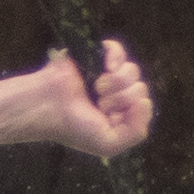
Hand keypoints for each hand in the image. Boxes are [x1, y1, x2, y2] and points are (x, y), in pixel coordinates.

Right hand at [45, 41, 152, 159]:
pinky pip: (117, 49)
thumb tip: (146, 102)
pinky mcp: (94, 54)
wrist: (47, 108)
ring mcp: (106, 72)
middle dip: (121, 100)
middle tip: (99, 105)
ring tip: (96, 89)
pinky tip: (106, 68)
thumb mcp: (109, 144)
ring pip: (132, 71)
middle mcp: (116, 91)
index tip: (109, 118)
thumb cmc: (75, 128)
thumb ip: (136, 132)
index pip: (144, 105)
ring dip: (115, 83)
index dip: (130, 113)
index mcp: (121, 111)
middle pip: (140, 88)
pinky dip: (115, 58)